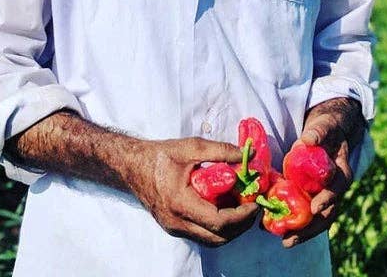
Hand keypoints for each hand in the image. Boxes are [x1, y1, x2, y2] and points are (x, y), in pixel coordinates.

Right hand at [127, 137, 258, 246]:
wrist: (132, 166)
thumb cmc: (160, 155)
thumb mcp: (191, 147)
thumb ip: (220, 150)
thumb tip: (247, 154)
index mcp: (180, 202)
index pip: (219, 221)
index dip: (241, 216)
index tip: (254, 202)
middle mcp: (177, 222)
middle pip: (218, 238)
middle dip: (240, 226)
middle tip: (253, 207)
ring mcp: (175, 228)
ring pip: (211, 240)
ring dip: (230, 229)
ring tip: (241, 207)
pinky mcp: (174, 227)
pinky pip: (201, 234)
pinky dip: (217, 226)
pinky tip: (224, 208)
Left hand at [280, 102, 358, 248]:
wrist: (330, 132)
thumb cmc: (327, 129)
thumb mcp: (324, 126)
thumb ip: (318, 133)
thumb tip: (308, 140)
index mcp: (342, 172)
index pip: (337, 189)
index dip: (327, 199)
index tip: (315, 208)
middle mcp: (334, 188)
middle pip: (327, 214)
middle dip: (310, 228)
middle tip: (291, 237)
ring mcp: (323, 194)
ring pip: (317, 219)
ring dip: (302, 232)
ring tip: (285, 241)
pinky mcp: (311, 195)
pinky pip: (305, 212)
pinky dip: (294, 222)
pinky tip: (278, 228)